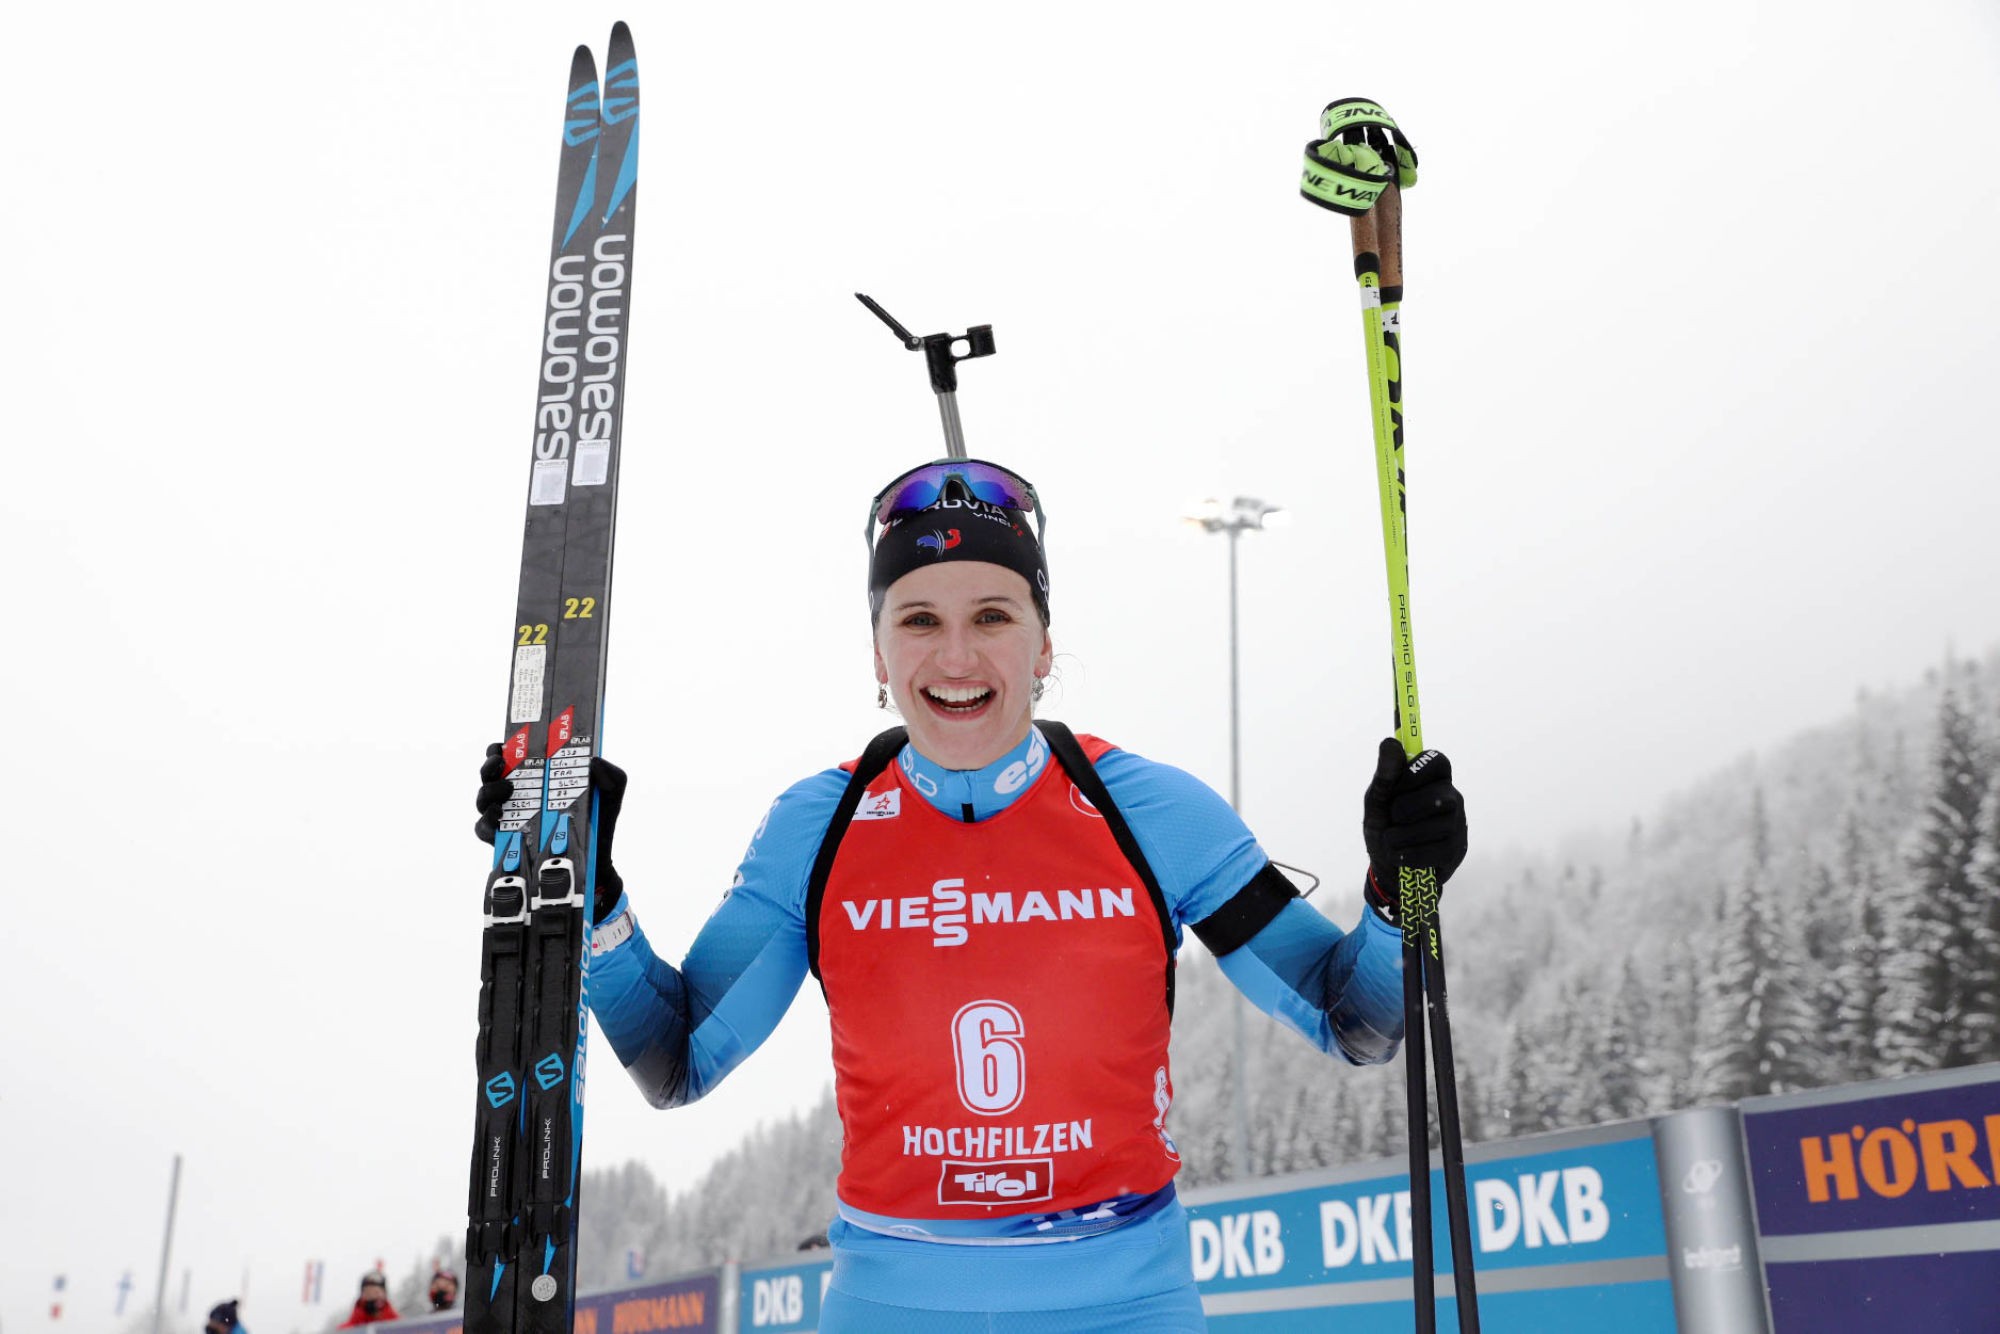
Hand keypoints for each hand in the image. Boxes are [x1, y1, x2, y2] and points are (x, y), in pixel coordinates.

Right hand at [475, 743, 627, 922]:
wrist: (595, 859)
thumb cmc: (598, 820)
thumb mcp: (610, 794)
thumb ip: (611, 775)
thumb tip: (594, 761)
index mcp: (537, 777)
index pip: (509, 757)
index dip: (499, 749)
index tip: (502, 745)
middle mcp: (518, 795)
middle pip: (489, 775)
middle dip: (489, 766)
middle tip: (500, 765)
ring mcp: (508, 817)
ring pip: (483, 800)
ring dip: (488, 792)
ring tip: (506, 791)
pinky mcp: (503, 841)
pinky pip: (482, 829)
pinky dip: (485, 822)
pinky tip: (498, 817)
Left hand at [1361, 737, 1465, 923]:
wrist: (1388, 870)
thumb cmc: (1384, 827)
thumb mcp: (1377, 801)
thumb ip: (1385, 774)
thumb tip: (1390, 742)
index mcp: (1433, 779)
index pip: (1437, 761)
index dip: (1415, 773)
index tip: (1395, 786)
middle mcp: (1452, 798)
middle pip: (1438, 795)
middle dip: (1405, 809)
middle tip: (1392, 818)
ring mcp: (1458, 824)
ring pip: (1435, 826)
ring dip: (1401, 836)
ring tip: (1391, 841)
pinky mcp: (1457, 850)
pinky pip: (1433, 851)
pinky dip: (1408, 856)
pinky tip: (1400, 857)